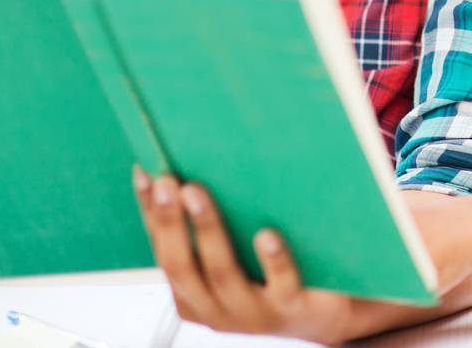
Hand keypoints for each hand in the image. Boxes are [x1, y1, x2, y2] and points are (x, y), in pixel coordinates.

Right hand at [134, 168, 359, 344]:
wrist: (327, 310)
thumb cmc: (276, 271)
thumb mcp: (239, 250)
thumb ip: (219, 222)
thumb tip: (199, 159)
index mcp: (192, 294)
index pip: (162, 251)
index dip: (150, 213)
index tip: (145, 173)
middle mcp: (214, 309)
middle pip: (181, 266)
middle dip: (169, 221)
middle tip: (166, 180)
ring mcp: (251, 313)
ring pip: (223, 273)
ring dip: (206, 229)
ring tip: (196, 192)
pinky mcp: (290, 309)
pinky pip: (279, 284)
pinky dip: (272, 259)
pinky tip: (266, 233)